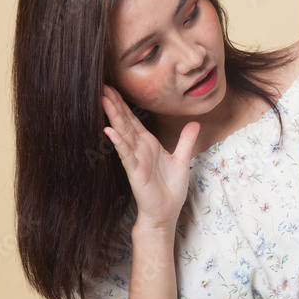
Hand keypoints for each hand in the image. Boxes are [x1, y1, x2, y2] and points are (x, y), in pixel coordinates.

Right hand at [100, 84, 199, 230]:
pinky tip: (109, 130)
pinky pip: (125, 154)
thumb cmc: (170, 189)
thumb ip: (185, 140)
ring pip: (123, 134)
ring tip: (103, 100)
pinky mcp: (135, 171)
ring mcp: (135, 159)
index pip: (134, 120)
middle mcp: (140, 149)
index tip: (114, 88)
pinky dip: (118, 142)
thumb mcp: (182, 159)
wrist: (166, 213)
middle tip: (103, 86)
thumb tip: (194, 123)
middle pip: (125, 122)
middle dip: (115, 104)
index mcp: (149, 145)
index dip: (124, 104)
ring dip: (114, 117)